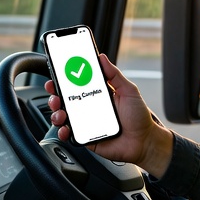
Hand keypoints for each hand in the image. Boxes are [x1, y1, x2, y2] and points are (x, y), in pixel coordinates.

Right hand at [45, 54, 173, 176]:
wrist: (144, 142)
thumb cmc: (139, 117)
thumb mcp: (129, 91)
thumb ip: (115, 74)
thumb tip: (102, 57)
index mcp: (97, 95)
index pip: (76, 85)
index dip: (63, 79)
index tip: (56, 73)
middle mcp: (88, 108)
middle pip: (65, 100)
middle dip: (55, 95)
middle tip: (55, 94)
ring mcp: (86, 123)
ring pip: (63, 116)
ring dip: (56, 113)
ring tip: (61, 112)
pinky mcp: (85, 138)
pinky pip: (69, 134)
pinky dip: (63, 131)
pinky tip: (66, 128)